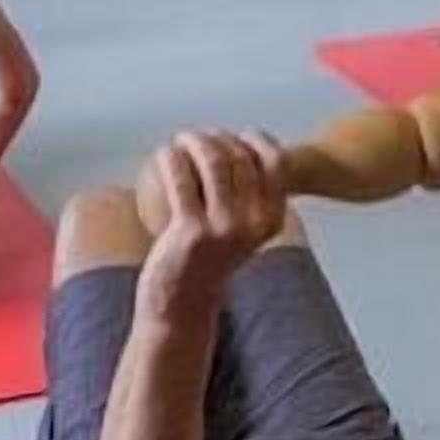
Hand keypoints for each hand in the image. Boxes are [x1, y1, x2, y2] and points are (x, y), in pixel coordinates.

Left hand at [141, 130, 285, 309]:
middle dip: (216, 136)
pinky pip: (180, 179)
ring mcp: (223, 228)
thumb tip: (242, 149)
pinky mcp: (191, 231)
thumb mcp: (244, 231)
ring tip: (180, 141)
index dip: (256, 139)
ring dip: (193, 141)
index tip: (235, 135)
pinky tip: (163, 154)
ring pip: (212, 162)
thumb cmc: (210, 261)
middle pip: (240, 157)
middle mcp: (254, 223)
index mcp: (273, 219)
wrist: (182, 304)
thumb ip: (250, 198)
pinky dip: (170, 158)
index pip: (276, 162)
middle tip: (197, 138)